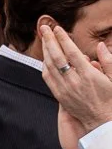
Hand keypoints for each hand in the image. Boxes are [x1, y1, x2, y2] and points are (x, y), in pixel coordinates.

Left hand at [41, 24, 111, 148]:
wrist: (101, 120)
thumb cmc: (110, 98)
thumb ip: (108, 60)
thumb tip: (101, 45)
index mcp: (88, 75)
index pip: (72, 52)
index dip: (63, 39)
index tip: (58, 28)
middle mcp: (74, 82)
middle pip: (57, 57)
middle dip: (49, 41)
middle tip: (44, 28)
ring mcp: (64, 89)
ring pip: (50, 67)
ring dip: (45, 51)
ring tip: (44, 39)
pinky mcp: (59, 96)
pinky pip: (48, 79)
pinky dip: (45, 66)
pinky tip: (45, 58)